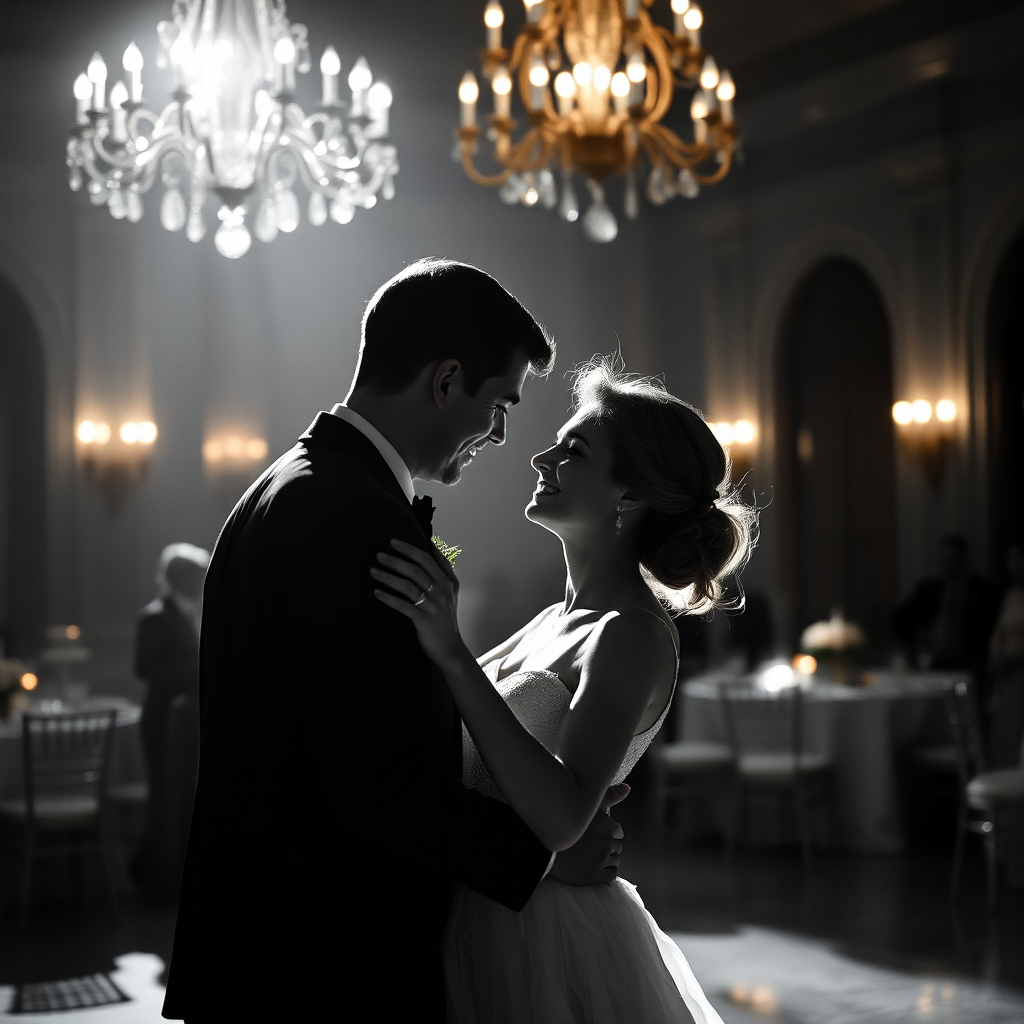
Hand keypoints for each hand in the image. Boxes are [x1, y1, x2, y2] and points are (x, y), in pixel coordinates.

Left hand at [372, 539, 467, 667]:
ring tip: (373, 571)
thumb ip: (444, 569)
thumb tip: (432, 545)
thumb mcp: (452, 591)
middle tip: (379, 555)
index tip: (393, 542)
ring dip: (388, 577)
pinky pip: (402, 606)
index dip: (409, 549)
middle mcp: (441, 592)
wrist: (450, 648)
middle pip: (415, 570)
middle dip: (395, 560)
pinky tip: (376, 593)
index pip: (427, 560)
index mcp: (447, 582)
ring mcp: (433, 606)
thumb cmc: (446, 617)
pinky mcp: (423, 620)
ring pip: (407, 586)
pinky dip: (388, 598)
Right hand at [547, 783, 628, 885]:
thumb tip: (627, 788)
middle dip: (608, 845)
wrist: (542, 846)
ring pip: (615, 860)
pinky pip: (612, 874)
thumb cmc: (564, 821)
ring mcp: (600, 861)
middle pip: (617, 846)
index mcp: (607, 826)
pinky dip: (608, 870)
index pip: (618, 832)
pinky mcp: (594, 876)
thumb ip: (610, 795)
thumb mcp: (586, 804)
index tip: (597, 833)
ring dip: (607, 857)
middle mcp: (606, 843)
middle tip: (593, 844)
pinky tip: (597, 865)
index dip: (608, 832)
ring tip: (592, 854)